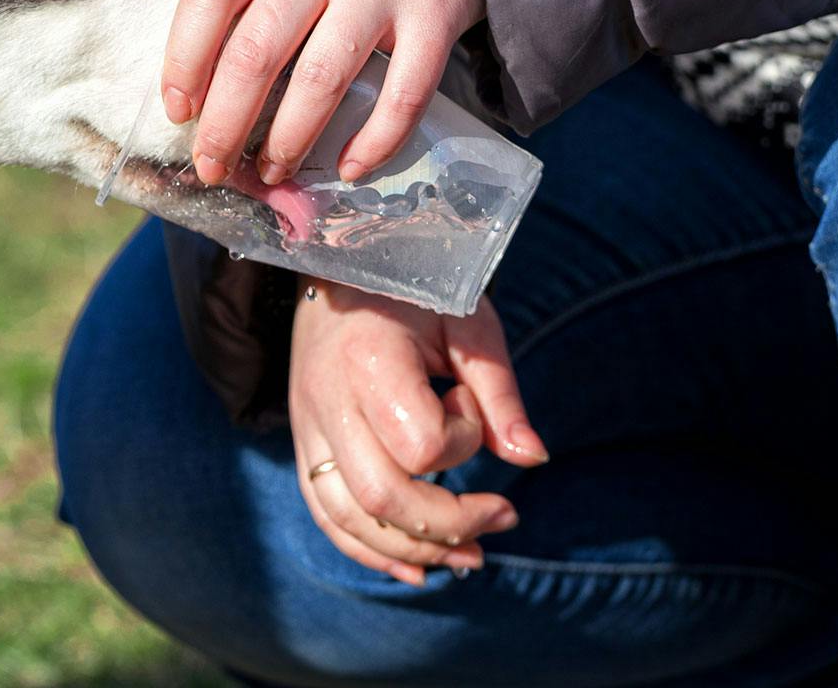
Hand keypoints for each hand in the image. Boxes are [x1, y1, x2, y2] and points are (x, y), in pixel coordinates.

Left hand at [163, 0, 481, 185]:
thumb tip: (202, 90)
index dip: (184, 57)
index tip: (177, 110)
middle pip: (256, 49)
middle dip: (225, 123)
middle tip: (213, 166)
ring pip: (322, 78)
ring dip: (290, 140)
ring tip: (273, 172)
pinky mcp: (436, 15)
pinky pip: (402, 95)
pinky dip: (374, 141)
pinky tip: (349, 167)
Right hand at [290, 281, 548, 583]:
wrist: (335, 270)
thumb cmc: (412, 291)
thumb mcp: (466, 324)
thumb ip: (499, 392)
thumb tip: (532, 459)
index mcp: (368, 360)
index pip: (421, 442)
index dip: (463, 438)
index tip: (469, 401)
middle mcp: (328, 400)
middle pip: (381, 494)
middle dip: (449, 523)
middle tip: (503, 516)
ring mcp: (309, 426)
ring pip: (349, 517)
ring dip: (414, 550)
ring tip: (471, 554)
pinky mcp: (305, 442)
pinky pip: (326, 514)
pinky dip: (369, 552)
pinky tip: (415, 568)